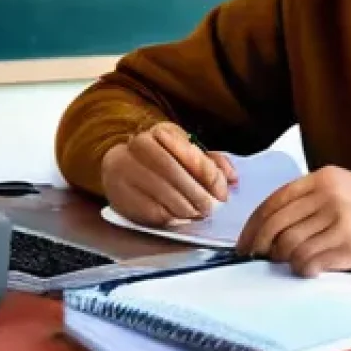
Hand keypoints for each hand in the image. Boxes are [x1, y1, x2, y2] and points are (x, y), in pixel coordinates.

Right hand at [101, 122, 237, 226]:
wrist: (121, 163)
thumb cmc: (162, 157)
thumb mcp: (186, 150)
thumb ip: (210, 162)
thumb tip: (232, 178)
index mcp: (160, 131)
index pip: (189, 153)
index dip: (209, 175)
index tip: (223, 193)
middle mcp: (138, 146)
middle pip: (174, 174)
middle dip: (197, 195)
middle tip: (210, 209)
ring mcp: (124, 170)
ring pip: (161, 194)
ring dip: (185, 209)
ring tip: (197, 214)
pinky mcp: (118, 195)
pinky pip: (149, 211)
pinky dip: (169, 218)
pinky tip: (179, 218)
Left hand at [235, 165, 350, 277]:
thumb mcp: (341, 188)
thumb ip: (308, 199)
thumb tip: (267, 227)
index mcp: (324, 178)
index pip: (275, 201)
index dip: (253, 225)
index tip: (244, 243)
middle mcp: (329, 196)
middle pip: (277, 225)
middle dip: (261, 246)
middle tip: (258, 258)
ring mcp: (340, 221)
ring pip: (290, 246)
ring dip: (284, 259)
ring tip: (293, 261)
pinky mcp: (349, 247)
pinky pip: (309, 262)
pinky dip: (302, 269)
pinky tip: (310, 269)